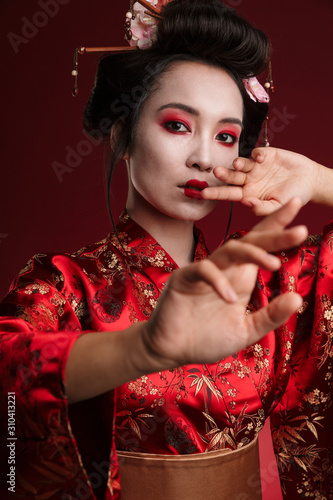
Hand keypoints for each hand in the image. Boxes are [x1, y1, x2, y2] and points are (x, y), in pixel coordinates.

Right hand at [141, 199, 307, 368]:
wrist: (173, 351)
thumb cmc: (207, 338)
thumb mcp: (246, 330)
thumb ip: (270, 316)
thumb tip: (298, 298)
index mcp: (241, 276)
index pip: (262, 245)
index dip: (278, 226)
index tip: (298, 205)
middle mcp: (226, 268)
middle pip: (251, 241)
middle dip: (275, 233)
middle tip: (301, 230)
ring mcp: (204, 270)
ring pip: (230, 250)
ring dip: (253, 253)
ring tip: (274, 263)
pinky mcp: (184, 278)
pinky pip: (204, 271)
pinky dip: (219, 282)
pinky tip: (230, 299)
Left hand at [201, 147, 319, 215]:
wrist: (309, 183)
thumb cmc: (292, 199)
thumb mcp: (277, 207)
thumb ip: (262, 208)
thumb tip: (246, 203)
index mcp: (247, 194)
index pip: (228, 194)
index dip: (216, 193)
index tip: (203, 193)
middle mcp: (248, 180)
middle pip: (231, 178)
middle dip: (223, 175)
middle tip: (216, 172)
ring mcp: (255, 167)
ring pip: (241, 164)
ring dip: (238, 164)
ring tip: (238, 165)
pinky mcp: (266, 155)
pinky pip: (257, 153)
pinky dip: (257, 155)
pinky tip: (261, 159)